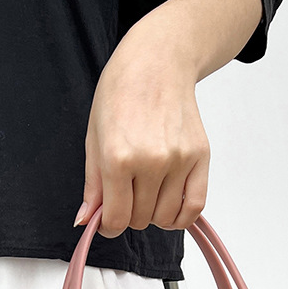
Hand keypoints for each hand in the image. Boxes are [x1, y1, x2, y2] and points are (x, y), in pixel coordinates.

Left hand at [75, 18, 210, 238]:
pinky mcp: (200, 157)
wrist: (157, 62)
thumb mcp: (94, 138)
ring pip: (166, 217)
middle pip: (140, 219)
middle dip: (130, 215)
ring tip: (147, 196)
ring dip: (154, 215)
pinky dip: (181, 217)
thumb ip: (93, 185)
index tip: (108, 221)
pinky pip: (194, 206)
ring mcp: (179, 160)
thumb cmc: (121, 94)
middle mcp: (151, 162)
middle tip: (127, 197)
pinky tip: (170, 209)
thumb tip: (87, 220)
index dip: (109, 226)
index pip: (116, 218)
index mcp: (118, 158)